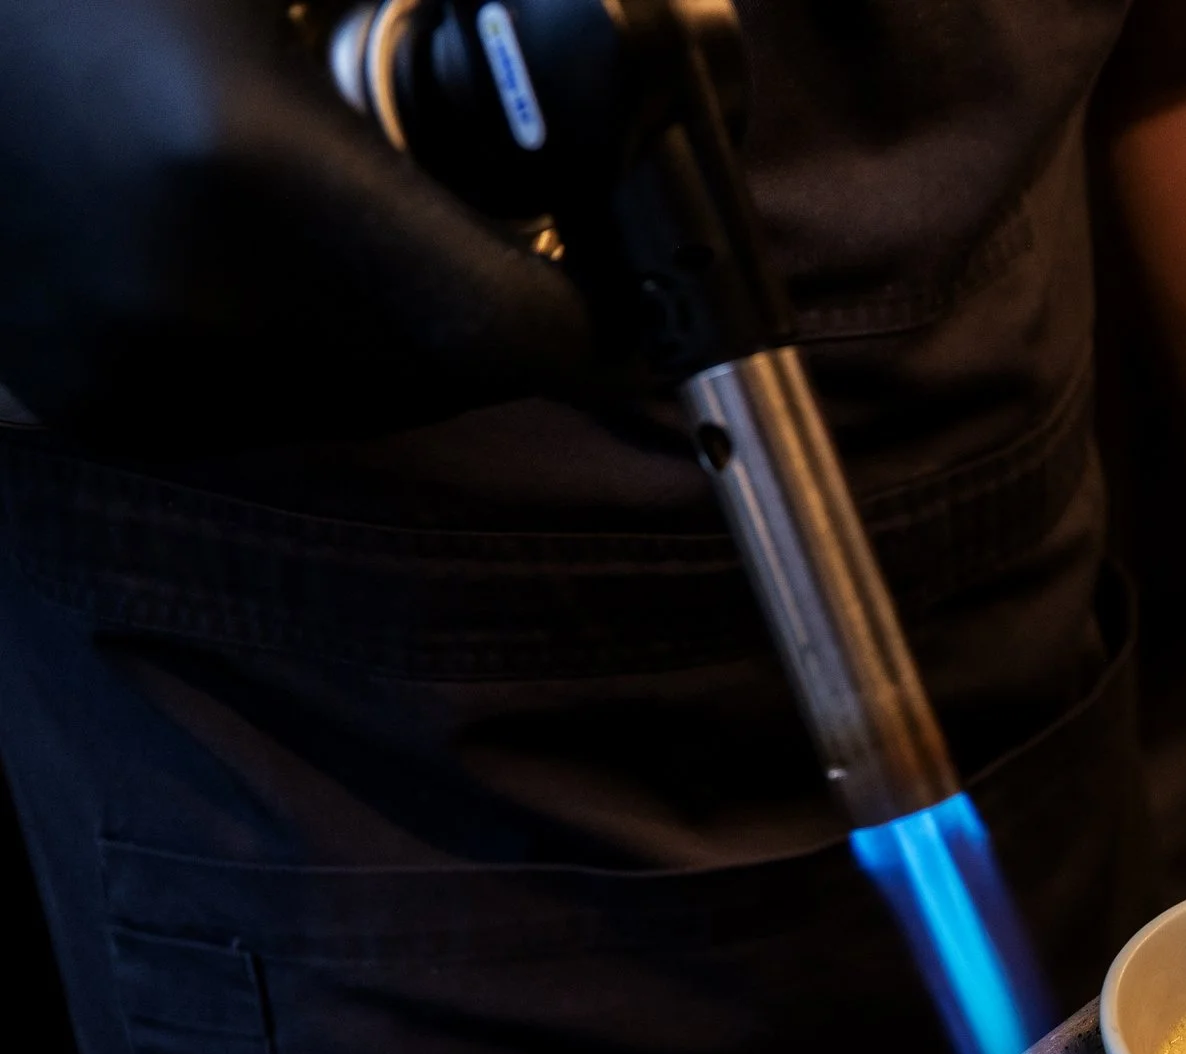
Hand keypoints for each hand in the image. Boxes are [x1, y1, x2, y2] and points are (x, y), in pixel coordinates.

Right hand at [0, 0, 594, 448]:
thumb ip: (456, 14)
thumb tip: (602, 54)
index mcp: (252, 171)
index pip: (512, 328)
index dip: (587, 312)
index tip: (617, 280)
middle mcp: (195, 301)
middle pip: (449, 376)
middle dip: (496, 313)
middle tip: (497, 234)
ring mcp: (138, 370)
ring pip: (371, 406)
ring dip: (409, 342)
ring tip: (377, 235)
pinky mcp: (101, 407)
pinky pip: (276, 414)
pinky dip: (311, 358)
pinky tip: (279, 269)